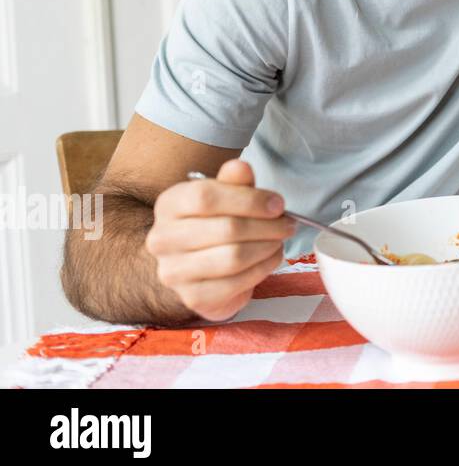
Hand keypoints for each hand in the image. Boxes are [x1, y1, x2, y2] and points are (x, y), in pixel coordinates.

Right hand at [147, 158, 294, 321]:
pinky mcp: (192, 297)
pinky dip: (262, 269)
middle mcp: (163, 239)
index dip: (250, 200)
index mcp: (169, 205)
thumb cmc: (214, 223)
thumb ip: (234, 181)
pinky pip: (236, 283)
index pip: (206, 197)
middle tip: (287, 225)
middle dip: (268, 226)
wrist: (195, 265)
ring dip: (268, 248)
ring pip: (234, 258)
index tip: (277, 204)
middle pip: (227, 229)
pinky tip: (269, 258)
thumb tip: (240, 167)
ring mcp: (174, 272)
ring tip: (279, 240)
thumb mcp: (225, 195)